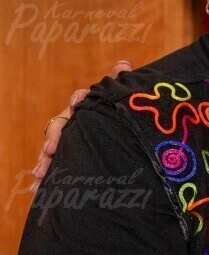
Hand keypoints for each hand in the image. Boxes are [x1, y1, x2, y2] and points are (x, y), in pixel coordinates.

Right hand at [32, 60, 133, 191]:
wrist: (121, 134)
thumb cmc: (119, 113)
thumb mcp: (122, 101)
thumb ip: (120, 83)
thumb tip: (124, 63)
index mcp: (87, 106)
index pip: (78, 100)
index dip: (76, 103)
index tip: (77, 107)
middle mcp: (74, 122)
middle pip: (58, 126)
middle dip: (52, 139)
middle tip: (50, 150)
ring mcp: (68, 141)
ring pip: (51, 149)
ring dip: (44, 161)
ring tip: (40, 175)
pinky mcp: (67, 159)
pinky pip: (54, 168)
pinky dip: (45, 179)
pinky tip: (37, 192)